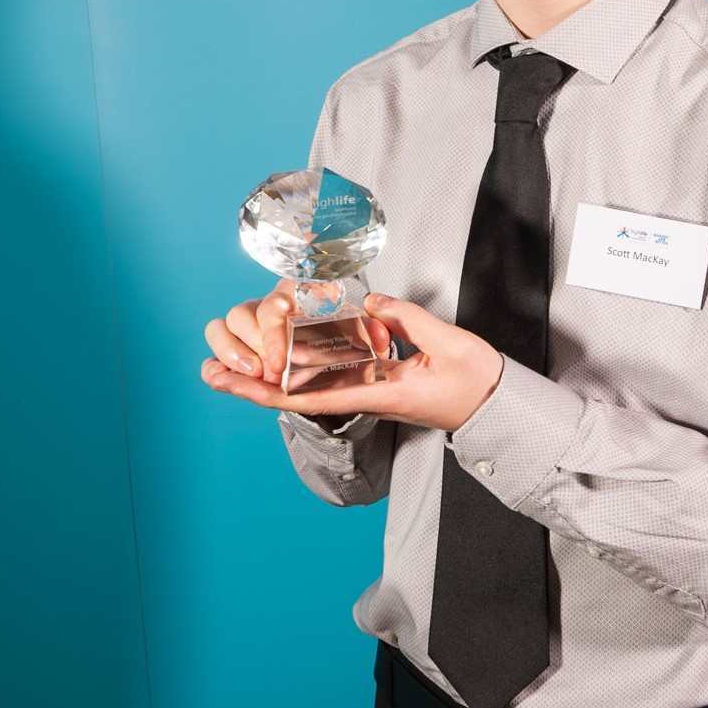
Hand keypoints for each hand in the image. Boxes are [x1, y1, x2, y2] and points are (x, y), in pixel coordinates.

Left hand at [201, 293, 504, 432]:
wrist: (497, 405)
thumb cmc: (477, 381)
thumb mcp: (447, 344)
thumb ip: (407, 318)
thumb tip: (367, 301)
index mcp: (382, 391)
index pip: (317, 394)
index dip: (273, 389)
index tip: (238, 383)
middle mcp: (370, 395)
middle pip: (301, 395)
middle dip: (253, 387)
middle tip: (211, 376)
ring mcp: (374, 390)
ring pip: (312, 388)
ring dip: (270, 380)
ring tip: (231, 369)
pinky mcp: (381, 382)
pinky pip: (334, 379)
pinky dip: (303, 371)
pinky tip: (285, 361)